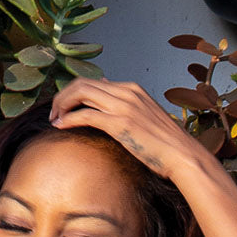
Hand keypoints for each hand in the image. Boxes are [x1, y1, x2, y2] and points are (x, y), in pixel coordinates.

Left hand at [50, 78, 212, 182]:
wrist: (182, 155)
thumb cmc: (164, 143)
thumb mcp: (144, 115)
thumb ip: (124, 104)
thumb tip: (104, 88)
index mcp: (131, 89)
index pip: (92, 81)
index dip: (73, 93)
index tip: (64, 108)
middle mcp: (127, 92)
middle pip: (82, 83)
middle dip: (62, 96)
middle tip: (54, 113)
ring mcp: (124, 106)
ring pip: (81, 93)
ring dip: (62, 105)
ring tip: (54, 119)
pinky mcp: (120, 123)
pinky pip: (86, 114)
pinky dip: (69, 118)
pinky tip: (60, 126)